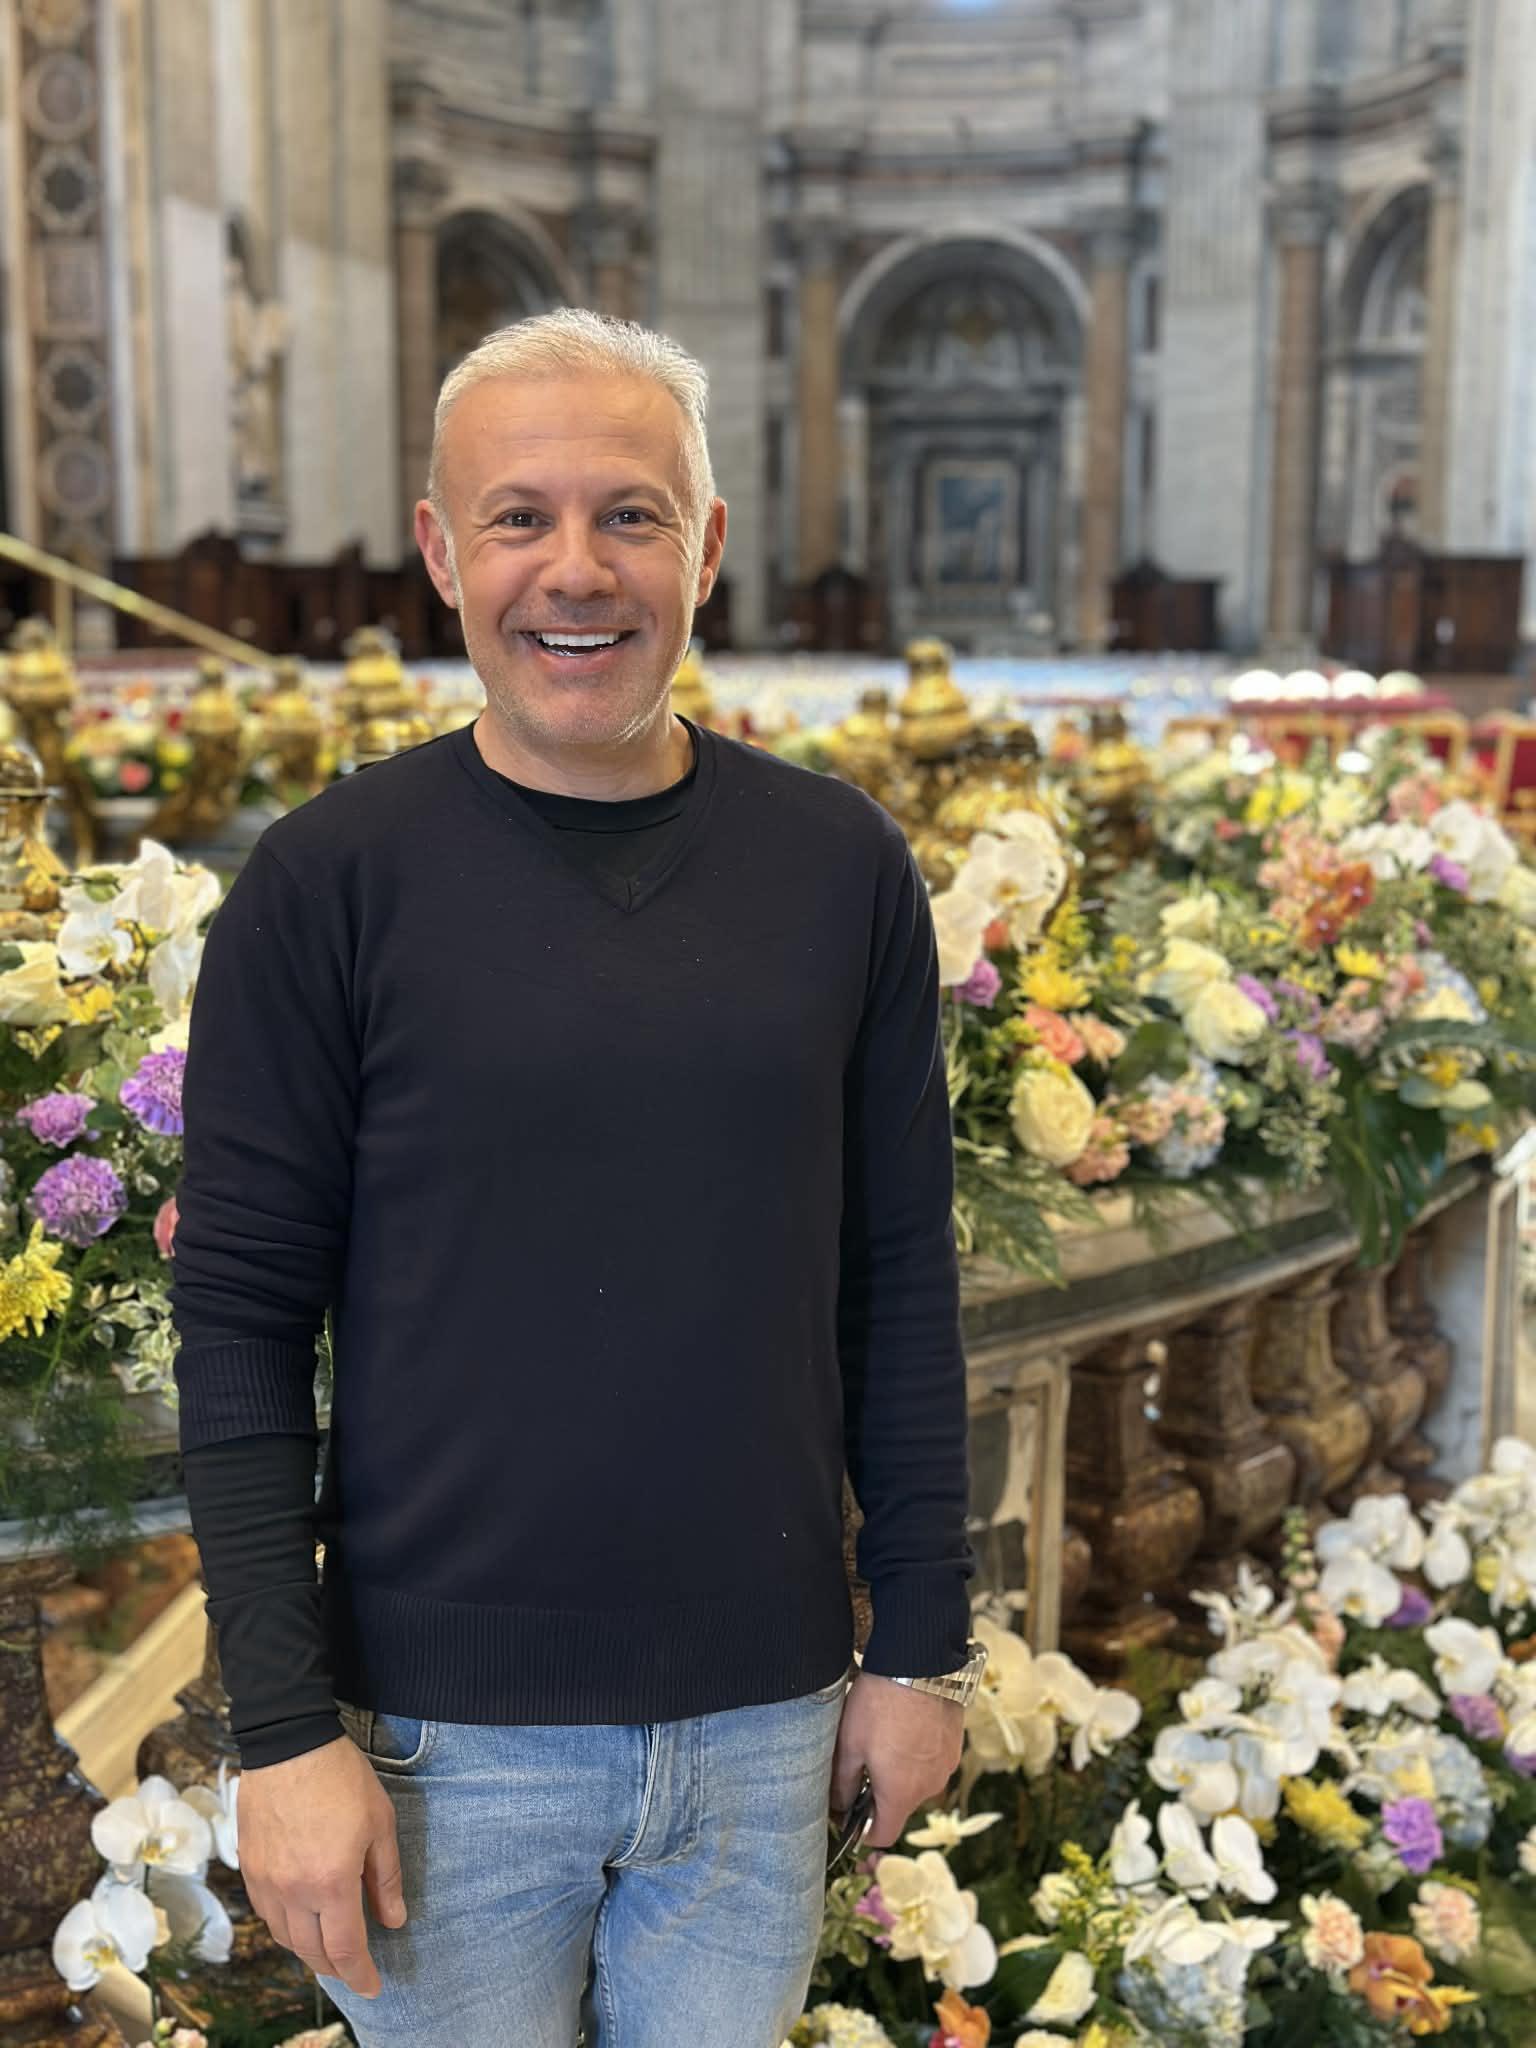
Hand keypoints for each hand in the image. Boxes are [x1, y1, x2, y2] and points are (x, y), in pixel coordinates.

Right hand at [236, 1733, 405, 1998]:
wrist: (289, 1743)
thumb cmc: (342, 1778)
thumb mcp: (379, 1823)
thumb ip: (386, 1877)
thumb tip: (394, 1920)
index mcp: (331, 1882)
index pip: (345, 1948)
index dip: (360, 1974)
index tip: (373, 1986)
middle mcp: (293, 1891)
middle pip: (312, 1951)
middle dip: (336, 1968)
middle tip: (354, 1969)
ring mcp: (266, 1881)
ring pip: (286, 1937)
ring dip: (309, 1950)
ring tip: (329, 1948)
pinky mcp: (249, 1867)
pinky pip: (267, 1914)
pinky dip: (286, 1927)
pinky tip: (300, 1920)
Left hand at [830, 1672, 963, 1850]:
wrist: (920, 1663)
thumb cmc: (880, 1705)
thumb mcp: (849, 1744)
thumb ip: (842, 1784)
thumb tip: (839, 1807)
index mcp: (901, 1794)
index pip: (884, 1834)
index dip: (864, 1831)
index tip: (850, 1814)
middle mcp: (930, 1787)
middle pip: (901, 1806)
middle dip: (880, 1793)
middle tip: (862, 1761)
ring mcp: (946, 1765)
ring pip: (917, 1782)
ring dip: (900, 1771)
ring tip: (884, 1736)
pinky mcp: (955, 1744)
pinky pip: (932, 1761)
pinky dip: (918, 1754)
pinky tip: (904, 1726)